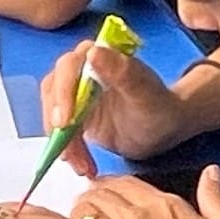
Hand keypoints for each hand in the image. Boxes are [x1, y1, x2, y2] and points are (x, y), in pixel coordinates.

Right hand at [36, 42, 197, 175]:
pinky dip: (69, 151)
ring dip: (62, 141)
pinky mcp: (75, 116)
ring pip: (54, 113)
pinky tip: (83, 166)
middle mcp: (83, 71)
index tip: (65, 120)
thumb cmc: (158, 106)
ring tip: (81, 165)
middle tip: (65, 149)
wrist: (165, 128)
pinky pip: (61, 132)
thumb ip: (123, 72)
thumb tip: (93, 52)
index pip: (68, 66)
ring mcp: (77, 94)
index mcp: (100, 57)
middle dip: (56, 122)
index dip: (63, 92)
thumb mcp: (144, 92)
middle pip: (54, 90)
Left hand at [68, 170, 219, 218]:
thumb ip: (214, 198)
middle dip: (92, 197)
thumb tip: (211, 173)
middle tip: (92, 204)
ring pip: (83, 217)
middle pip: (98, 195)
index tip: (108, 189)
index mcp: (164, 207)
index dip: (111, 183)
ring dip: (82, 217)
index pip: (122, 182)